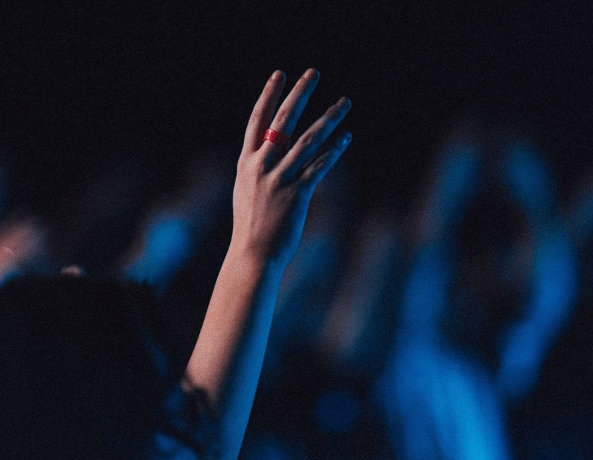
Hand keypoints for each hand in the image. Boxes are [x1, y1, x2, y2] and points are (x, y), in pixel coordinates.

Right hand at [233, 69, 352, 264]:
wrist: (252, 254)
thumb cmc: (251, 226)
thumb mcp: (245, 190)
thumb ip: (256, 168)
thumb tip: (270, 150)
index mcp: (246, 162)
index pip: (257, 120)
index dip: (269, 95)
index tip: (279, 74)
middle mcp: (262, 166)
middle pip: (283, 121)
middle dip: (300, 93)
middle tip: (314, 72)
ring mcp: (280, 179)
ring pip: (308, 140)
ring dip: (329, 118)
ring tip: (344, 103)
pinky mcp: (298, 194)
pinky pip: (320, 166)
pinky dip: (334, 150)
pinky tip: (346, 138)